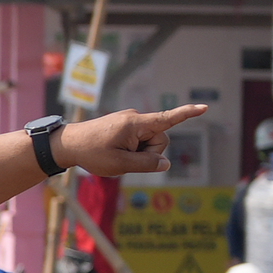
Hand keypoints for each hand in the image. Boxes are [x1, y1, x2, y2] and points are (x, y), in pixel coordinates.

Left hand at [57, 102, 210, 179]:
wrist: (68, 144)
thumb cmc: (92, 153)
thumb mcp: (120, 165)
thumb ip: (146, 165)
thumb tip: (165, 164)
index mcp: (135, 124)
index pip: (167, 119)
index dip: (187, 114)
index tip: (204, 107)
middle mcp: (135, 119)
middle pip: (159, 141)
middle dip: (149, 154)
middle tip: (123, 158)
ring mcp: (130, 122)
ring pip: (149, 144)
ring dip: (138, 154)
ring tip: (116, 154)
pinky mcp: (125, 127)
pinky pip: (138, 143)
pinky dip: (131, 151)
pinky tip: (116, 152)